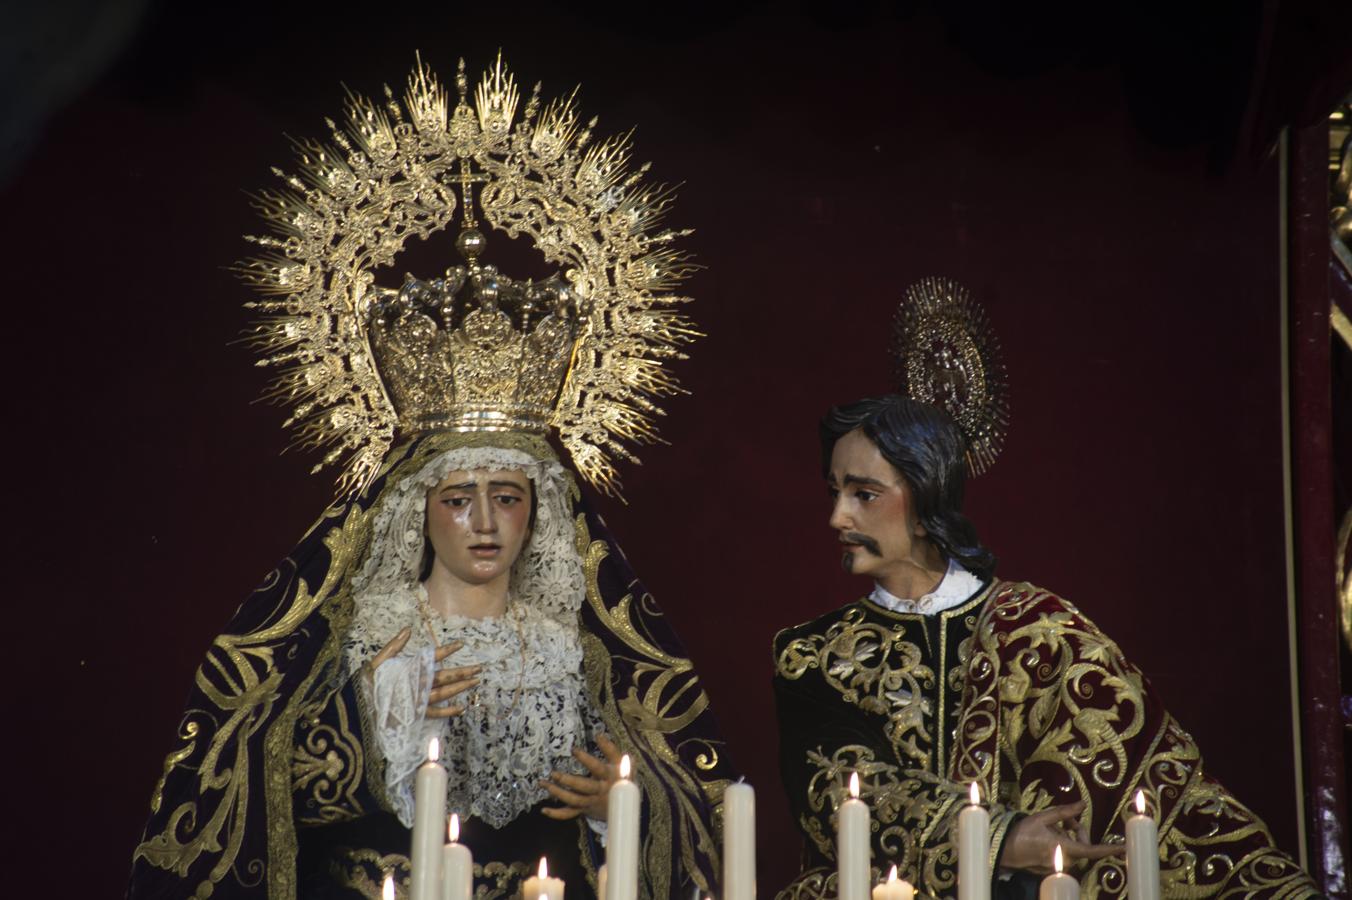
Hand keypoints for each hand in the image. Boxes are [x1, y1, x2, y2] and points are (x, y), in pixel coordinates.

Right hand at [367, 627, 480, 718]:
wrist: (358, 709)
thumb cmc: (368, 682)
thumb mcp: (378, 660)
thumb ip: (394, 645)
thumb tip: (408, 629)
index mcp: (409, 669)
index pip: (431, 657)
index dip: (447, 650)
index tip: (461, 644)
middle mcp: (417, 684)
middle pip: (444, 677)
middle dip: (462, 671)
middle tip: (479, 668)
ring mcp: (418, 700)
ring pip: (444, 693)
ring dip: (460, 687)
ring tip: (475, 682)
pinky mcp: (415, 714)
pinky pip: (435, 713)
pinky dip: (449, 711)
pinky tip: (462, 708)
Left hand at [540, 733, 623, 820]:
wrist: (625, 807)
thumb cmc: (622, 779)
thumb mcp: (623, 763)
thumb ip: (610, 749)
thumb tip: (598, 734)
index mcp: (609, 777)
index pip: (598, 768)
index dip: (586, 760)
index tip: (573, 750)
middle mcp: (599, 791)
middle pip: (584, 787)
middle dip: (568, 781)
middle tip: (554, 773)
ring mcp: (591, 802)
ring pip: (573, 800)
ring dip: (558, 793)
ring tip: (543, 783)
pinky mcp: (584, 810)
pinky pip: (569, 814)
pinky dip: (556, 814)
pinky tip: (544, 810)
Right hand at [999, 800, 1123, 874]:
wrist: (1005, 852)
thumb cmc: (1021, 834)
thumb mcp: (1041, 817)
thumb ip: (1064, 812)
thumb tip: (1083, 804)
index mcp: (1064, 848)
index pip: (1093, 850)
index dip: (1110, 848)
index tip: (1124, 848)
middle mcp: (1066, 861)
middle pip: (1083, 845)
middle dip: (1078, 830)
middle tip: (1065, 819)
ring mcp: (1060, 866)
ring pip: (1075, 849)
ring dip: (1069, 836)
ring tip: (1052, 826)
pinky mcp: (1055, 868)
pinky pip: (1066, 854)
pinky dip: (1062, 843)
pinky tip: (1048, 836)